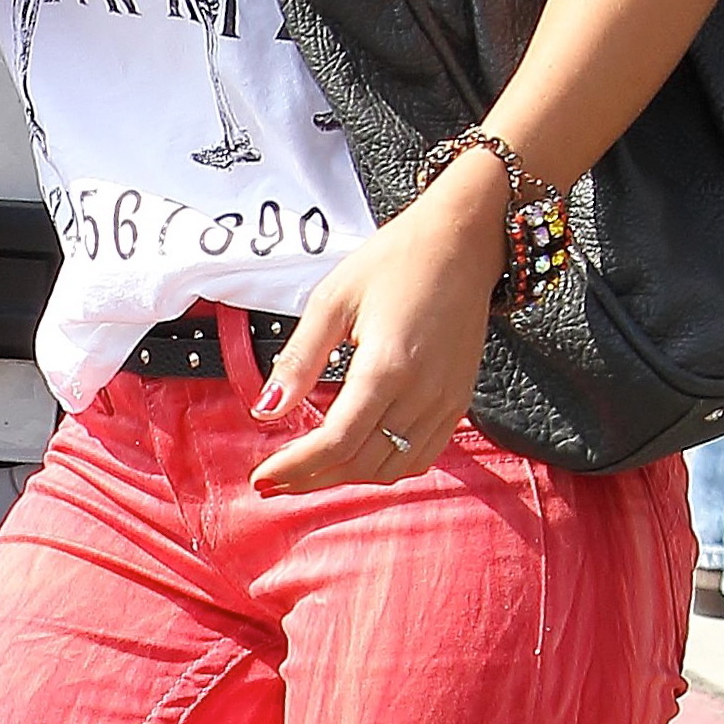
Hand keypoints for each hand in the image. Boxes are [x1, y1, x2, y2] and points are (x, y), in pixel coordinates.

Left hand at [249, 152, 510, 492]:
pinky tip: (358, 458)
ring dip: (347, 477)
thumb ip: (300, 359)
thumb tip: (267, 409)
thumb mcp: (333, 299)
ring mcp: (446, 401)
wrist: (460, 242)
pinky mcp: (459, 400)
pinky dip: (386, 467)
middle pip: (362, 463)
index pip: (337, 441)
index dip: (296, 466)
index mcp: (388, 366)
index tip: (262, 476)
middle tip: (275, 481)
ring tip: (309, 472)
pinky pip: (422, 455)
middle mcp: (422, 392)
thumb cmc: (396, 261)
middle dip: (313, 479)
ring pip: (393, 468)